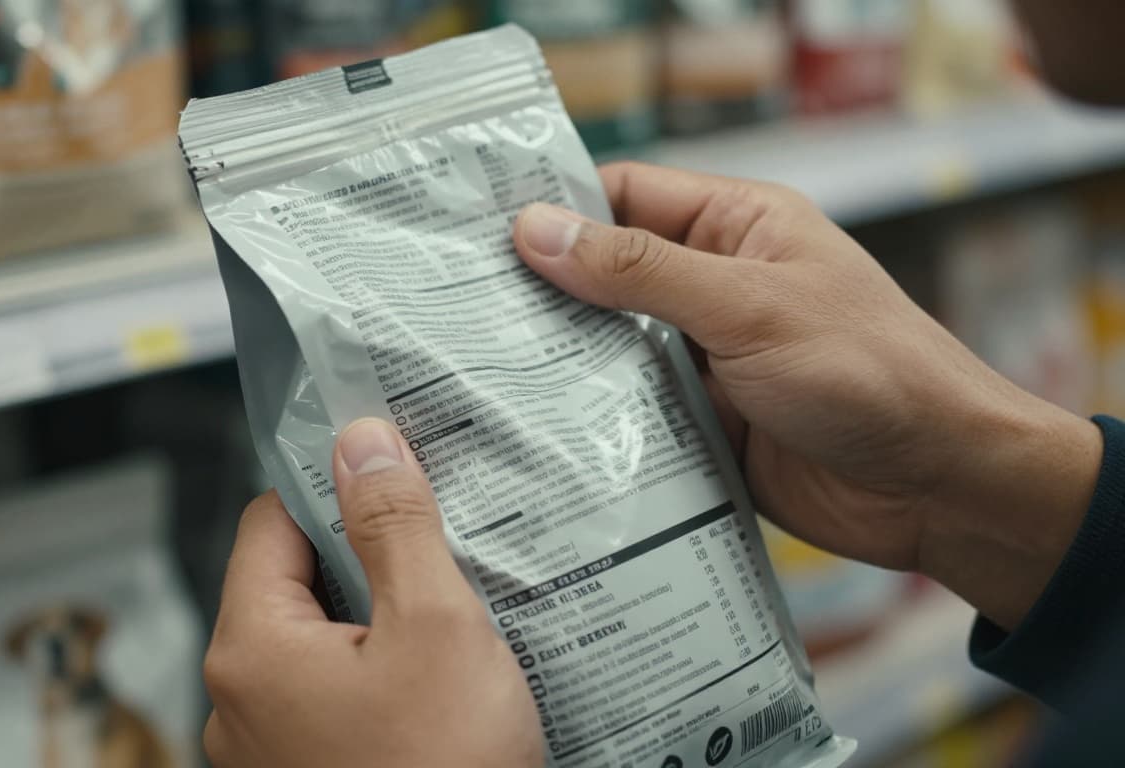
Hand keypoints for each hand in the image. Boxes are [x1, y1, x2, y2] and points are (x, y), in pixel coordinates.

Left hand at [202, 418, 541, 767]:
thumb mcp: (435, 624)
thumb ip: (394, 525)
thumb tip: (361, 442)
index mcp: (251, 648)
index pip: (270, 520)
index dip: (333, 488)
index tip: (392, 478)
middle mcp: (239, 701)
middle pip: (295, 582)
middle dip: (368, 560)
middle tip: (440, 554)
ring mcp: (268, 749)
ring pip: (321, 645)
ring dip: (379, 624)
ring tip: (450, 622)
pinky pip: (334, 699)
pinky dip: (380, 679)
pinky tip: (439, 685)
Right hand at [514, 162, 1100, 628]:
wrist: (940, 486)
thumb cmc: (868, 372)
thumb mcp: (749, 307)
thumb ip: (641, 271)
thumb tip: (538, 230)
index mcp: (735, 227)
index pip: (625, 196)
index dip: (557, 208)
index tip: (479, 236)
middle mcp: (715, 285)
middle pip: (607, 275)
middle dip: (544, 293)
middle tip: (459, 313)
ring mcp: (706, 357)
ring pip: (611, 348)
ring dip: (562, 363)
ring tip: (479, 374)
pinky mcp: (703, 422)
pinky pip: (631, 413)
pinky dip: (590, 421)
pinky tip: (535, 432)